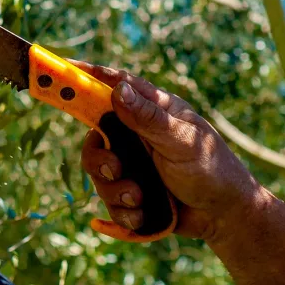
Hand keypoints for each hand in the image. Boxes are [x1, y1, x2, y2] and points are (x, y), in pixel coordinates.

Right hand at [76, 64, 259, 243]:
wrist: (224, 216)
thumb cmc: (212, 168)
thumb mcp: (182, 141)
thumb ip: (148, 118)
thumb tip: (117, 89)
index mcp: (151, 110)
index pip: (113, 84)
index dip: (85, 76)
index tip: (61, 68)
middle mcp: (136, 133)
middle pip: (94, 135)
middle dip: (100, 158)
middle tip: (114, 168)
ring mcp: (132, 162)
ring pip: (98, 171)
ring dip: (115, 189)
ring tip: (139, 197)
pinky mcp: (130, 189)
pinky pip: (109, 198)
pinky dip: (123, 210)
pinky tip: (143, 213)